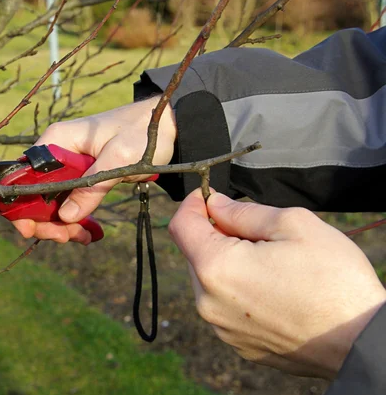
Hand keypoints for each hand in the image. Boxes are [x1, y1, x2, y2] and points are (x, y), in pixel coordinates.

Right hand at [13, 95, 176, 244]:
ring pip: (50, 203)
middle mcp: (56, 152)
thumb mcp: (120, 159)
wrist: (167, 126)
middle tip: (66, 237)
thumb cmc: (142, 132)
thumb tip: (66, 216)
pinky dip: (74, 221)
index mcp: (57, 140)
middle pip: (34, 193)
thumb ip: (92, 186)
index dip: (24, 205)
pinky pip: (68, 203)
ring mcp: (67, 166)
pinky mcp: (80, 177)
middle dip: (45, 221)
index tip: (35, 228)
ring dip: (60, 225)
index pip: (25, 175)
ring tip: (81, 237)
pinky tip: (87, 233)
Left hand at [168, 189, 385, 378]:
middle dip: (215, 235)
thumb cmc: (333, 281)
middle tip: (254, 231)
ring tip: (271, 264)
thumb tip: (216, 205)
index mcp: (216, 268)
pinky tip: (273, 289)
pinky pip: (226, 307)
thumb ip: (243, 212)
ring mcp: (222, 328)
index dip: (192, 204)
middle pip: (195, 254)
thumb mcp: (292, 225)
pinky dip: (239, 292)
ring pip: (210, 282)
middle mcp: (209, 302)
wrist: (362, 342)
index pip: (181, 226)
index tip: (209, 196)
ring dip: (228, 264)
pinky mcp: (239, 345)